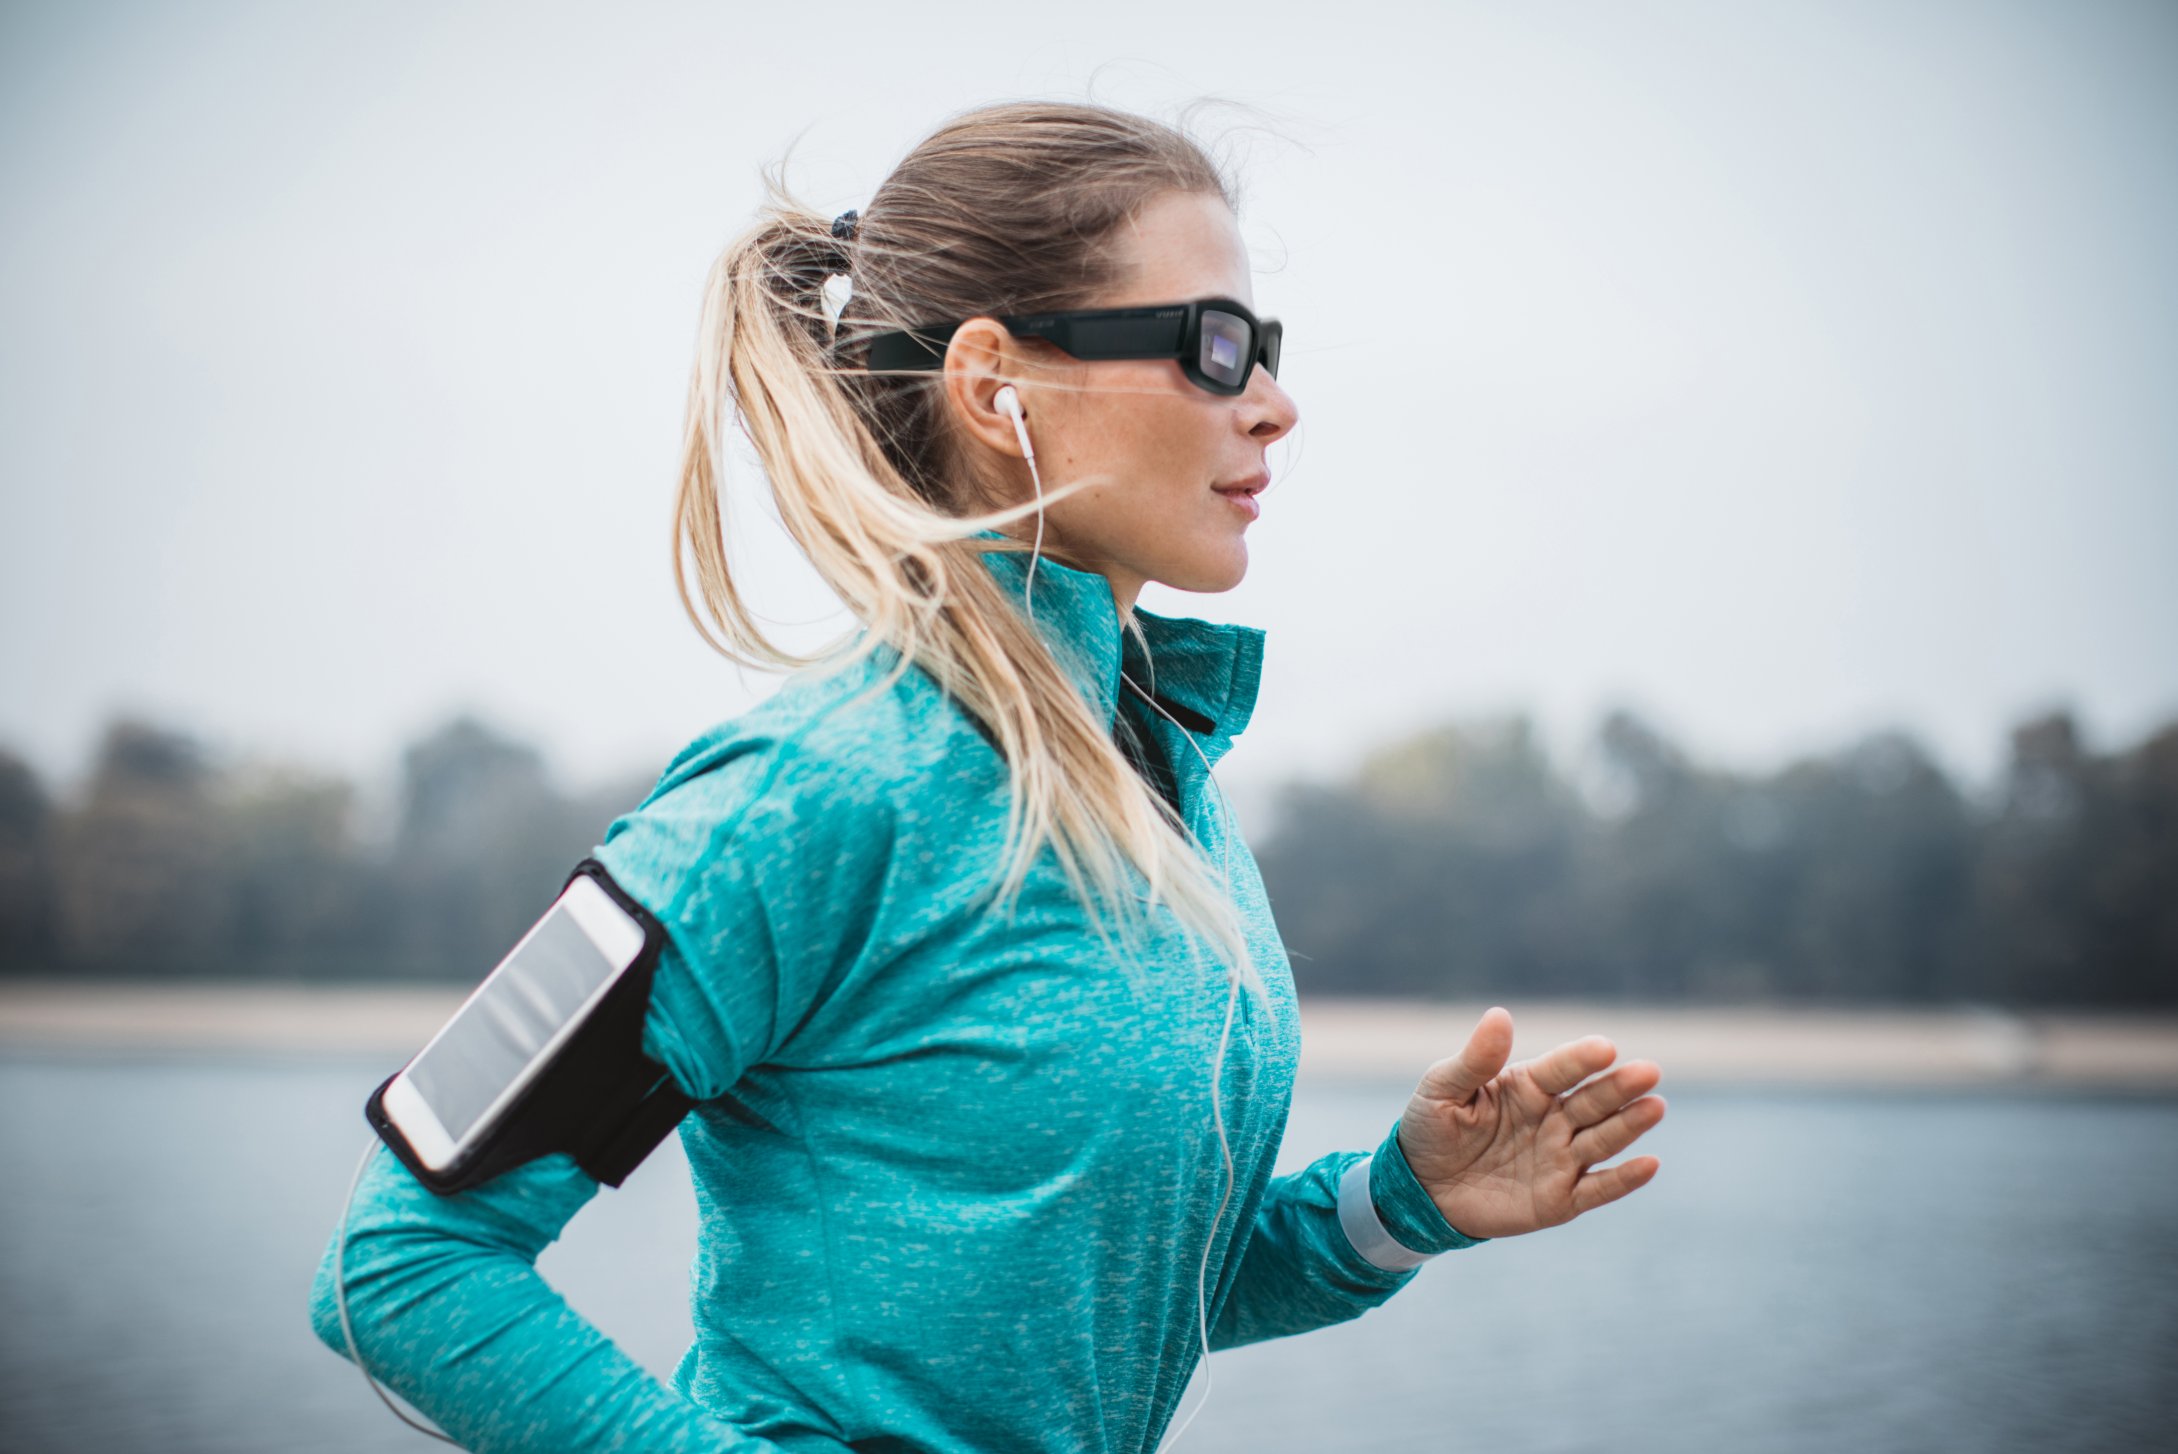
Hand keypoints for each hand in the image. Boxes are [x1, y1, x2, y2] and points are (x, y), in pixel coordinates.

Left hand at [1396, 1006, 1663, 1240]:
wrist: (1421, 1190)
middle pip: (1592, 1100)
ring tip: (1655, 1106)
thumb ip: (1475, 1059)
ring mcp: (1560, 1158)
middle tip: (1649, 1072)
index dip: (1582, 1059)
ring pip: (1602, 1139)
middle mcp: (1552, 1118)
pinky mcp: (1561, 1199)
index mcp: (1527, 1086)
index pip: (1561, 1068)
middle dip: (1620, 1086)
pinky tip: (1649, 1164)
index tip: (1605, 1048)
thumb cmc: (1432, 1129)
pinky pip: (1597, 1188)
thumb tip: (1499, 1015)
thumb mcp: (1443, 1088)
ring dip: (1630, 1125)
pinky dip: (1624, 1179)